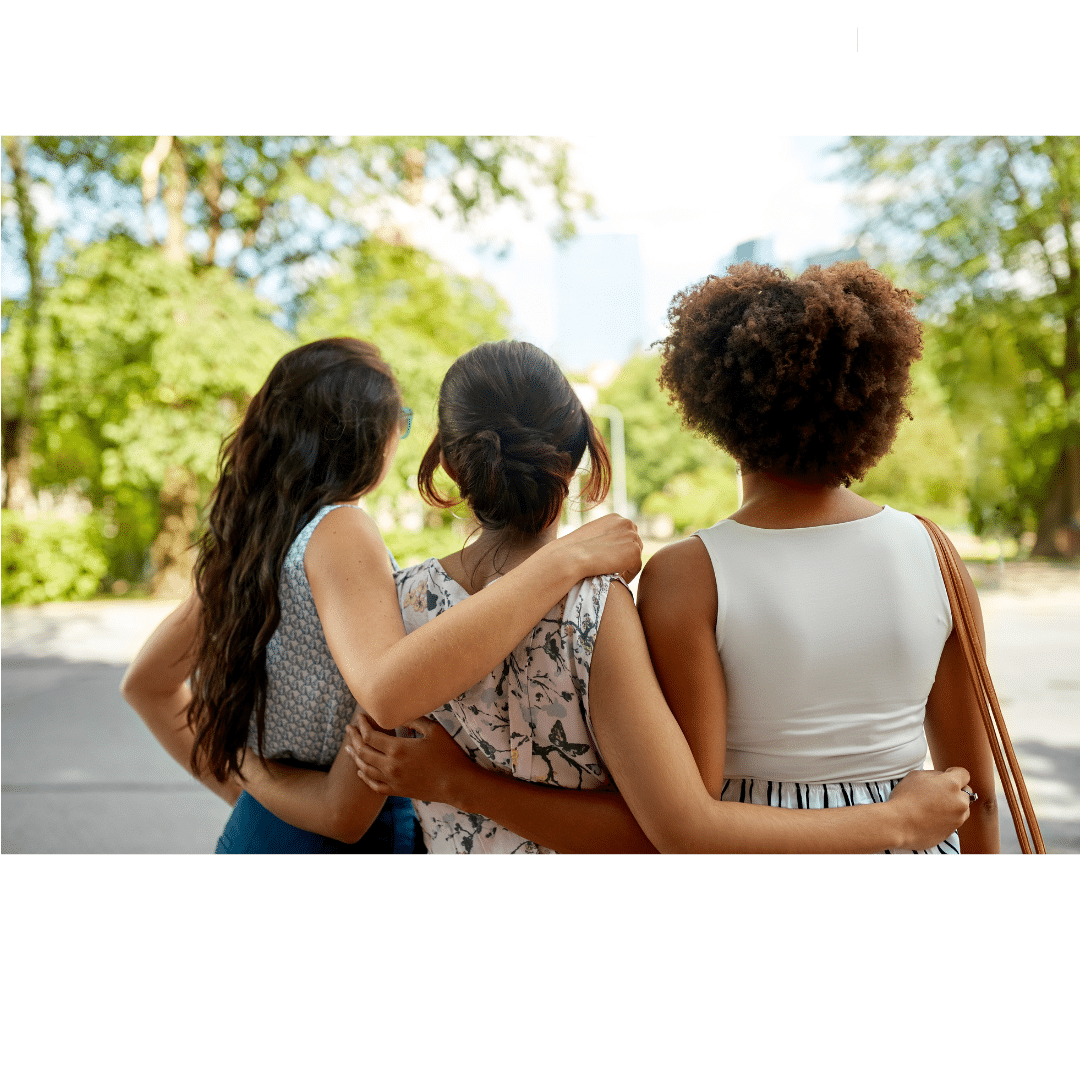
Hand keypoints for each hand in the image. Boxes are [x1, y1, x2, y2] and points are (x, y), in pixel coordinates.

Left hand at [344, 714, 480, 803]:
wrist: (458, 784)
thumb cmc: (449, 755)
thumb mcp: (434, 730)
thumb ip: (414, 720)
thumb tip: (400, 715)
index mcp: (398, 749)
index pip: (370, 736)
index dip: (362, 725)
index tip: (359, 717)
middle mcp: (390, 766)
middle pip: (363, 752)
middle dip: (354, 738)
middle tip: (348, 729)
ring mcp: (393, 780)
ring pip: (365, 769)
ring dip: (355, 757)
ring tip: (349, 748)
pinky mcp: (398, 791)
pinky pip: (374, 785)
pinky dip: (365, 777)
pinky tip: (361, 771)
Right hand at [554, 514, 642, 584]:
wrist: (571, 556)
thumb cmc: (574, 548)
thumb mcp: (591, 534)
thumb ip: (604, 536)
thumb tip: (611, 545)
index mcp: (615, 518)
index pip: (626, 534)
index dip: (620, 548)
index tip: (612, 560)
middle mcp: (626, 523)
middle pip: (634, 543)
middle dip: (626, 555)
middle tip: (615, 569)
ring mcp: (632, 537)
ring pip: (635, 555)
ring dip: (627, 565)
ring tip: (615, 575)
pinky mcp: (634, 552)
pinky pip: (636, 568)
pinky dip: (628, 575)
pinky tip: (616, 580)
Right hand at [887, 767, 971, 849]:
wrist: (899, 824)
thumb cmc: (905, 797)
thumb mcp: (916, 775)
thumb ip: (934, 774)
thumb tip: (941, 777)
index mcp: (951, 784)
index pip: (964, 774)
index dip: (954, 772)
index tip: (946, 775)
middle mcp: (960, 801)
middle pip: (966, 792)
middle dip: (956, 790)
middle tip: (939, 792)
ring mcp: (958, 818)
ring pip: (963, 808)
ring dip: (954, 805)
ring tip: (936, 806)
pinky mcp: (952, 831)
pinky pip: (955, 821)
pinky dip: (948, 818)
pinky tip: (932, 817)